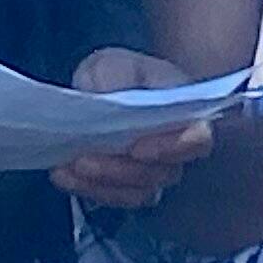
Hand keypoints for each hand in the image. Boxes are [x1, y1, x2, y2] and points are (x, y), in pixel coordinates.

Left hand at [50, 45, 223, 209]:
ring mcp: (156, 170)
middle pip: (164, 172)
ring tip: (69, 166)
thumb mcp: (110, 64)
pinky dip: (89, 189)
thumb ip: (116, 77)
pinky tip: (62, 174)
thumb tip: (113, 97)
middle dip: (122, 169)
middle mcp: (178, 147)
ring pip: (140, 192)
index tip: (137, 148)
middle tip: (83, 158)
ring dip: (102, 182)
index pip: (199, 138)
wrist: (98, 94)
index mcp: (183, 110)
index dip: (174, 148)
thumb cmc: (113, 75)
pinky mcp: (131, 187)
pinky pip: (117, 198)